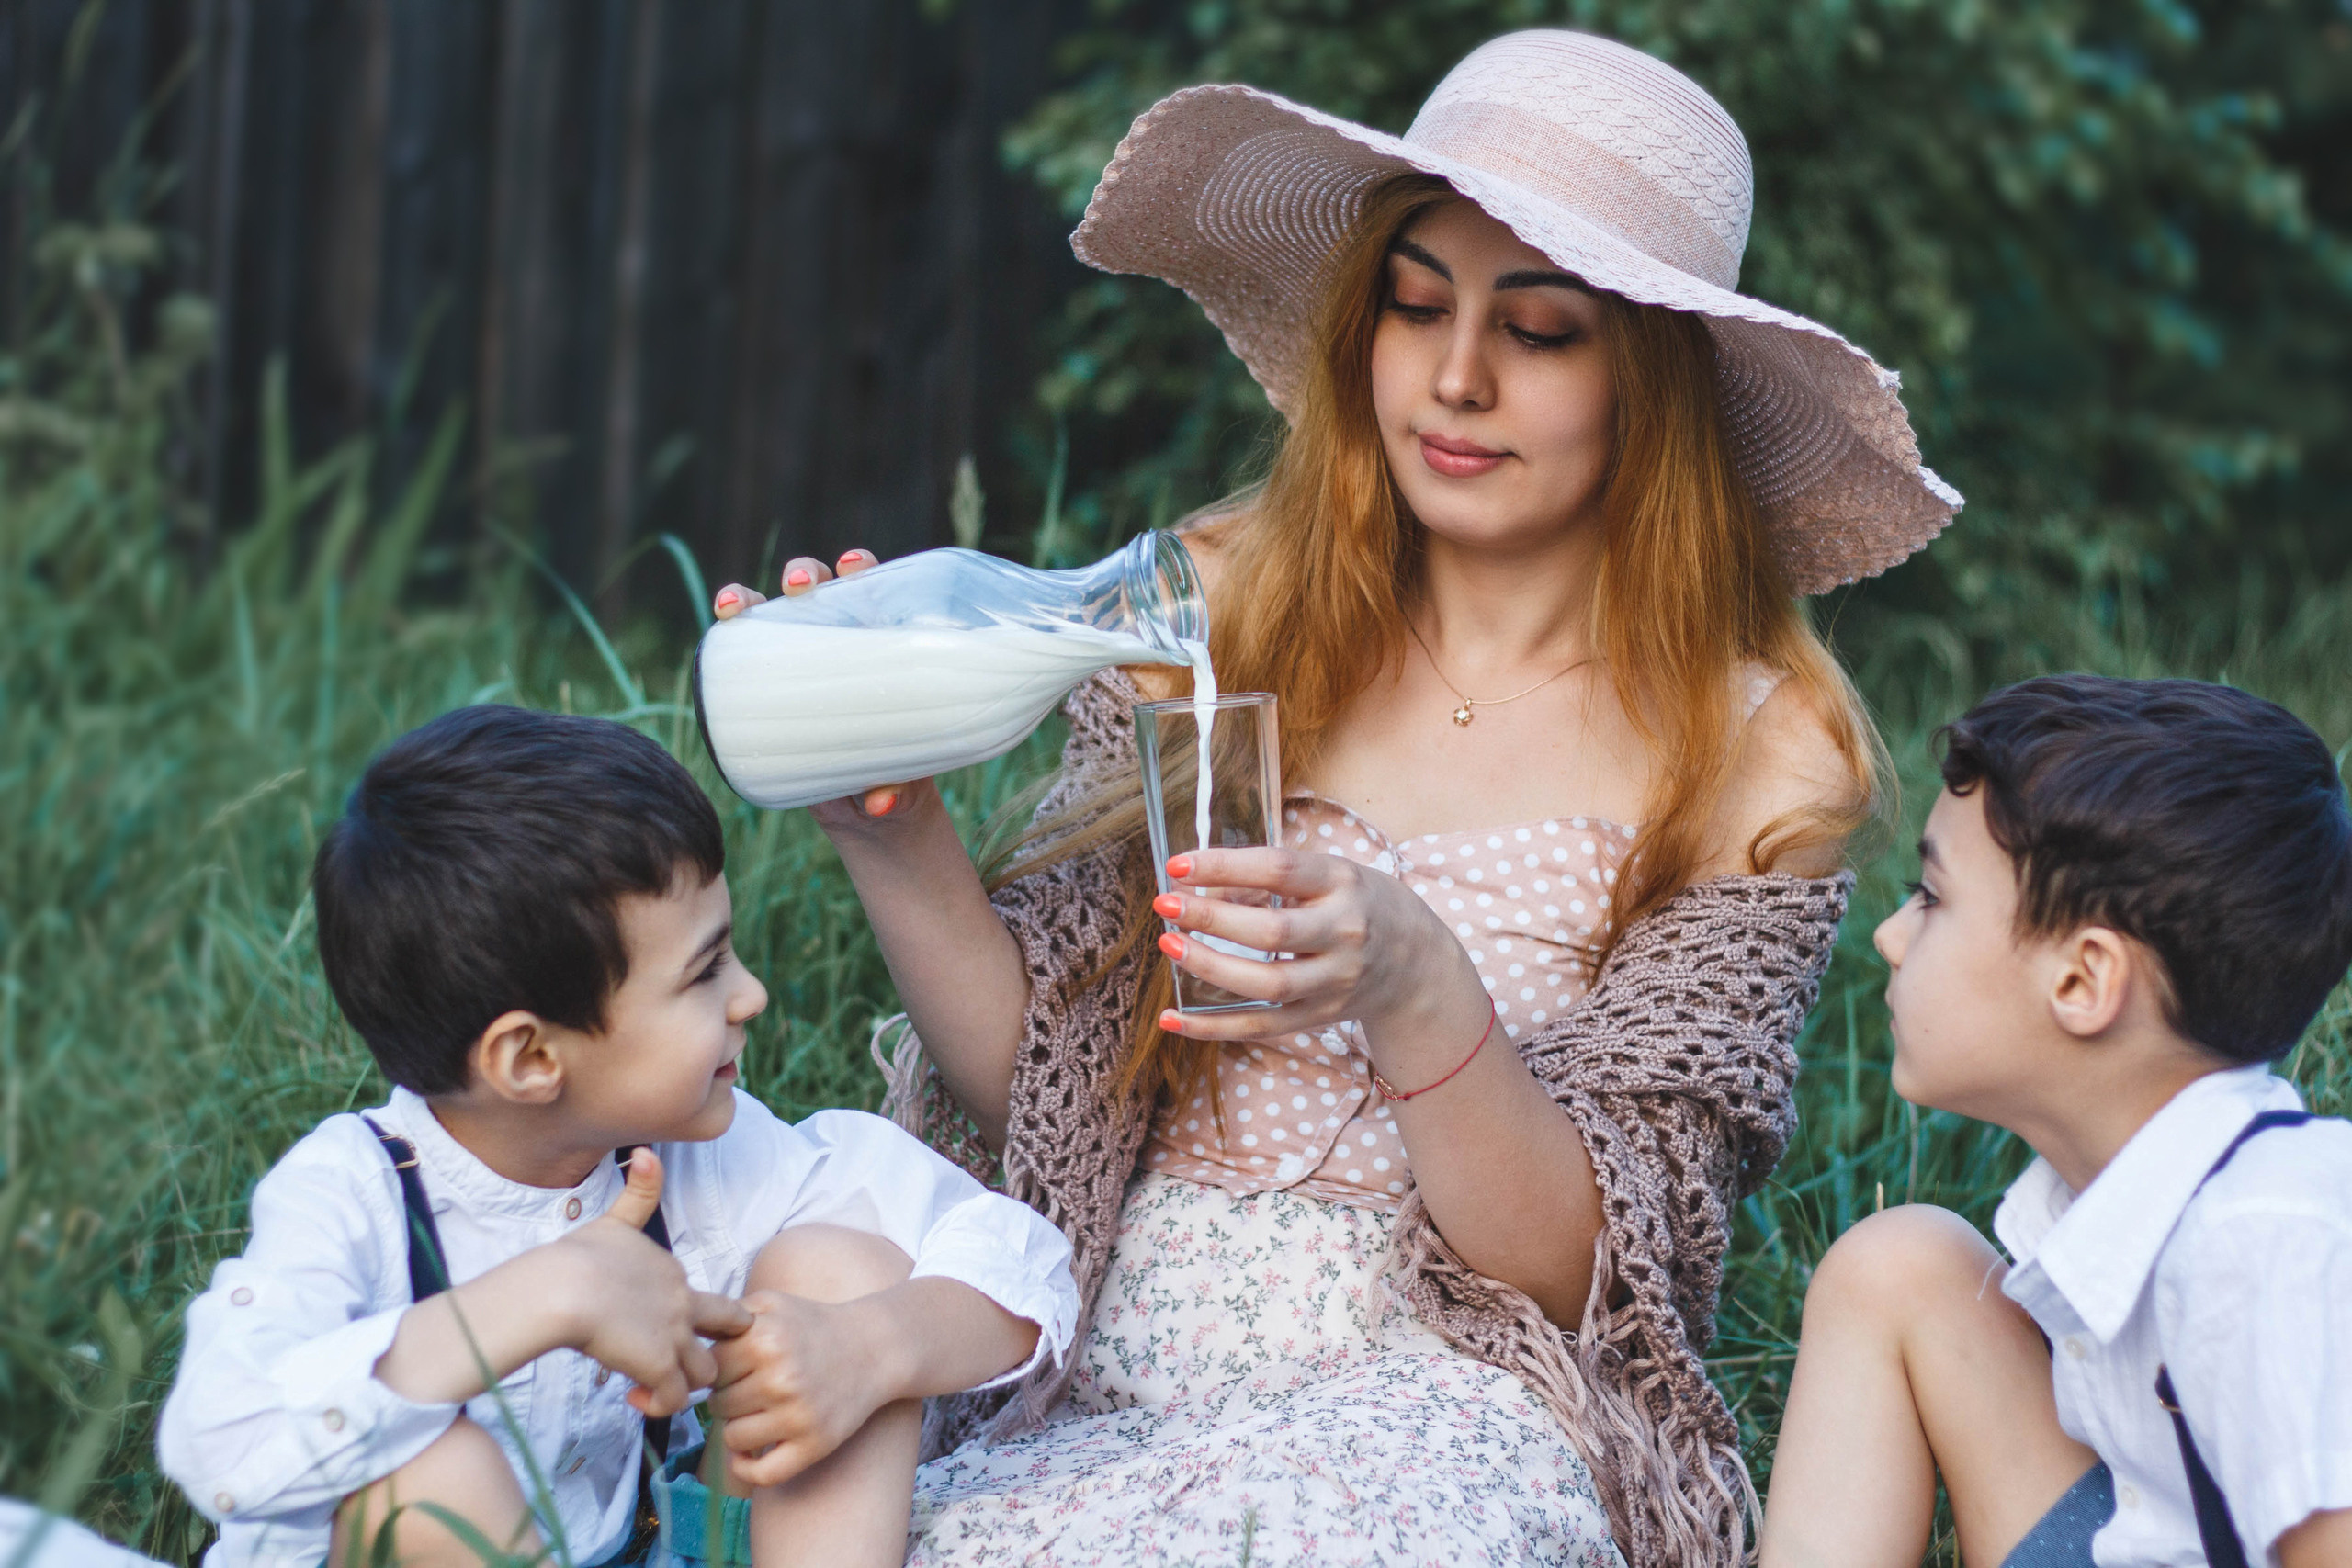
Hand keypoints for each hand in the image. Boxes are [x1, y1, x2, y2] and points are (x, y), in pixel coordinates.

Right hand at [553, 1148, 751, 1417]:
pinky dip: (661, 1405)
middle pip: (731, 1329)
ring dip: (685, 1384)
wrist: (561, 1289)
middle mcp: (685, 1303)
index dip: (696, 1320)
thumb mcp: (610, 1222)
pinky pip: (677, 1400)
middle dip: (717, 1347)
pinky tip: (635, 1397)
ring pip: (707, 1373)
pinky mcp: (661, 1365)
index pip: (707, 1301)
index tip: (662, 1332)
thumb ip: (636, 1192)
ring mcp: (676, 1336)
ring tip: (653, 1386)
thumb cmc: (575, 1259)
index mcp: (673, 1273)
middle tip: (682, 1364)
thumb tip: (645, 1152)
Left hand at [706, 1289, 894, 1488]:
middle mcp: (779, 1378)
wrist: (874, 1348)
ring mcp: (797, 1415)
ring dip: (740, 1428)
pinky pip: (761, 1473)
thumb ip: (727, 1315)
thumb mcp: (772, 1303)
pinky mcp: (814, 1445)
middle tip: (754, 1389)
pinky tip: (750, 1454)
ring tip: (761, 1412)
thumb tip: (682, 1337)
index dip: (719, 1369)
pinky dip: (747, 1469)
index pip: (710, 1369)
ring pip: (733, 1437)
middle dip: (730, 1398)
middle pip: (718, 1405)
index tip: (736, 1368)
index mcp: (764, 1339)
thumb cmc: (814, 1325)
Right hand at [710, 547, 927, 824]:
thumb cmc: (905, 779)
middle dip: (805, 574)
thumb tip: (879, 802)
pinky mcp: (770, 691)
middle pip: (821, 591)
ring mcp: (803, 664)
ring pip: (772, 614)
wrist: (874, 812)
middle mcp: (844, 642)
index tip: (852, 566)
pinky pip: (743, 655)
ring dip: (751, 597)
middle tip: (801, 587)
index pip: (875, 590)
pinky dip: (729, 633)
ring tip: (737, 604)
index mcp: (888, 646)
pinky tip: (719, 623)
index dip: (859, 567)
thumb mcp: (908, 784)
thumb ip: (899, 789)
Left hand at [1150, 847, 1490, 1068]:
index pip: (1280, 870)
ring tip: (1170, 945)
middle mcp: (1344, 934)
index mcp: (1344, 884)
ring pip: (1267, 984)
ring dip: (1210, 966)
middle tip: (1166, 905)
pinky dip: (1211, 1027)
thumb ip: (1269, 881)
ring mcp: (1334, 982)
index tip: (1177, 864)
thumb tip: (1198, 888)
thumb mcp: (1328, 876)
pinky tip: (1171, 1018)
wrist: (1417, 963)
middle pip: (1272, 932)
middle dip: (1212, 918)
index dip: (1225, 866)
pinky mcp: (1320, 1017)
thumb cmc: (1360, 905)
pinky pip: (1260, 1027)